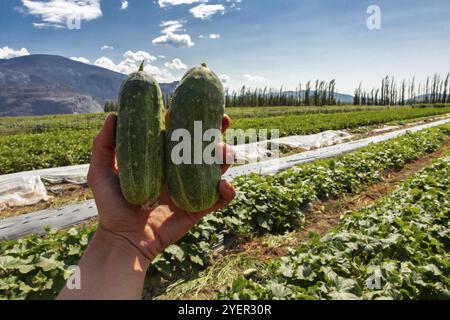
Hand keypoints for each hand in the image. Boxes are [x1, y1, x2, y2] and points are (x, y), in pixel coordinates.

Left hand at [87, 114, 235, 260]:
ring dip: (226, 156)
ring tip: (222, 154)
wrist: (124, 239)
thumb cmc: (111, 206)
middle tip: (222, 120)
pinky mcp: (199, 207)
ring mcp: (191, 188)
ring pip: (218, 167)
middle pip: (204, 145)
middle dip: (218, 130)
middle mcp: (179, 170)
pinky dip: (228, 191)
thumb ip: (104, 145)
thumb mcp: (101, 172)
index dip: (192, 116)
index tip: (199, 103)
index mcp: (161, 158)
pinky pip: (221, 198)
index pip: (180, 132)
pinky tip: (222, 185)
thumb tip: (114, 115)